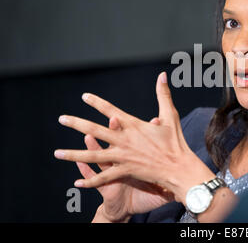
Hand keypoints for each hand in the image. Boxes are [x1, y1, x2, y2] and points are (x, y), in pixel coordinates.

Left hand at [54, 72, 215, 206]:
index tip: (84, 97)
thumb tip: (162, 75)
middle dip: (76, 123)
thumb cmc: (176, 142)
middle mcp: (124, 140)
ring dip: (73, 154)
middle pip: (94, 130)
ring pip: (93, 155)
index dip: (96, 102)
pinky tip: (76, 183)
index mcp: (133, 125)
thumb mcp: (170, 115)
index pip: (110, 110)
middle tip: (61, 119)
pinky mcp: (125, 171)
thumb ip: (163, 94)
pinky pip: (104, 177)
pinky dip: (90, 181)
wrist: (179, 167)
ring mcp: (123, 156)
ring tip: (57, 153)